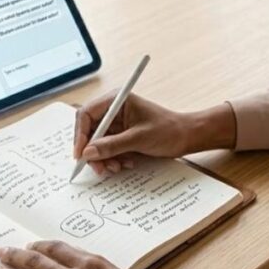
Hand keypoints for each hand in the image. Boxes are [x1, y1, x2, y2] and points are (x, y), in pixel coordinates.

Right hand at [73, 91, 190, 174]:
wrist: (187, 137)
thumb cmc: (168, 130)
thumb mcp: (139, 138)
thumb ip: (112, 145)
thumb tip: (88, 152)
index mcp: (116, 100)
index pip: (86, 114)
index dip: (81, 135)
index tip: (81, 154)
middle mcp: (113, 110)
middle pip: (89, 131)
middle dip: (93, 151)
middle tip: (99, 168)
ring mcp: (117, 123)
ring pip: (97, 143)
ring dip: (104, 158)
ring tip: (117, 167)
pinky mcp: (121, 135)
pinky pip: (108, 149)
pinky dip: (113, 159)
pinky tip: (126, 163)